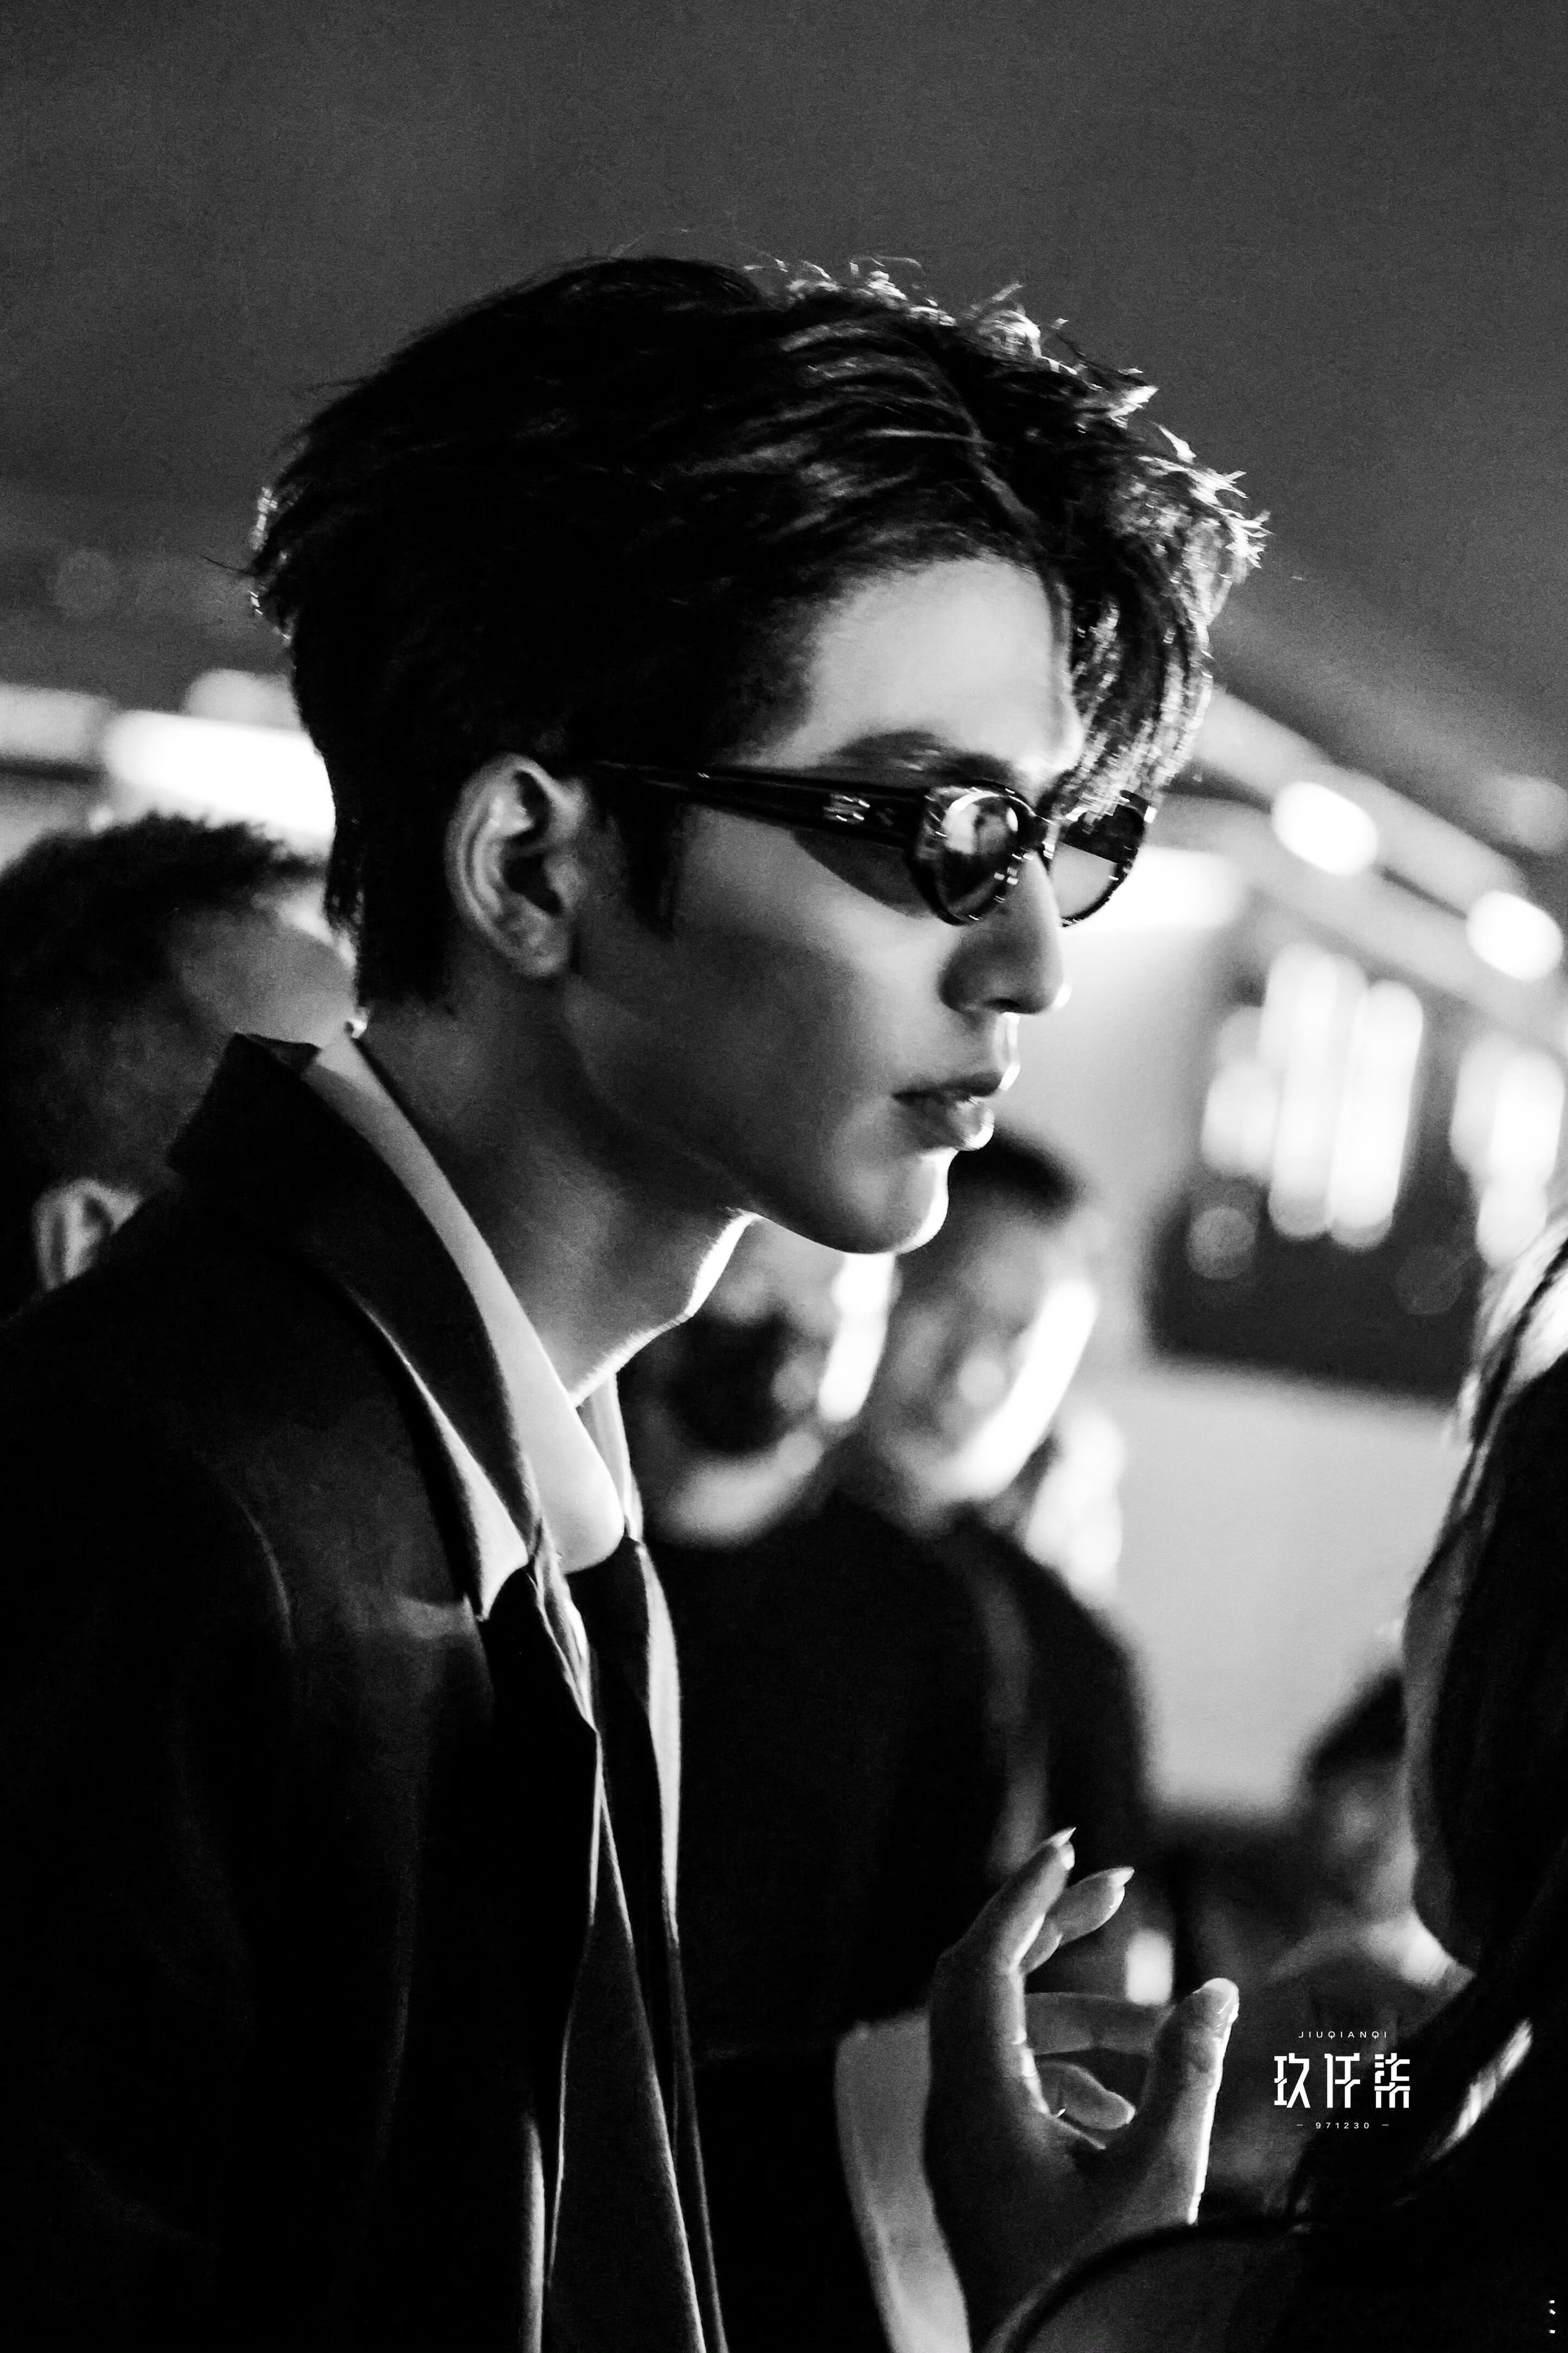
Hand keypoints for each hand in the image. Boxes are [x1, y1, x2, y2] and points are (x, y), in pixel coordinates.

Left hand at [924, 1832, 1238, 2347]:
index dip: (1027, 1896)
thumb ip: (1186, 2075)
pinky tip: (1130, 2109)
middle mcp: (955, 2115)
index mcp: (978, 2104)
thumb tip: (1216, 1993)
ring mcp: (962, 2147)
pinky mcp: (981, 2176)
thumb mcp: (1161, 2181)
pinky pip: (1014, 2093)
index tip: (1072, 1846)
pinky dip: (1070, 2077)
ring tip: (1161, 2033)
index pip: (986, 1961)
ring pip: (1009, 2042)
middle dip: (1053, 1930)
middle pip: (987, 1983)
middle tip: (1122, 1888)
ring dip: (1084, 2023)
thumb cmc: (1105, 2296)